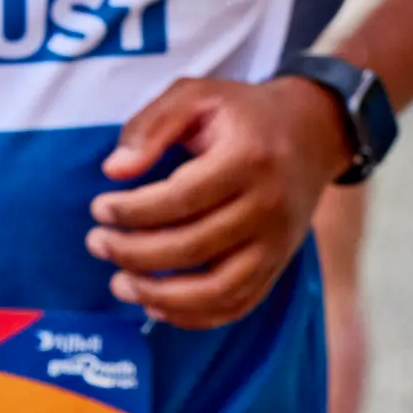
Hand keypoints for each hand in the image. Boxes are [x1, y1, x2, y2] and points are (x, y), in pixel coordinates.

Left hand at [86, 76, 346, 328]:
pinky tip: (156, 306)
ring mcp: (278, 242)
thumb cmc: (244, 113)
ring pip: (216, 289)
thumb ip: (151, 126)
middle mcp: (269, 206)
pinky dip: (194, 316)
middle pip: (191, 247)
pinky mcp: (279, 263)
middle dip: (131, 252)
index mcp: (248, 159)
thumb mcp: (197, 95)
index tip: (99, 208)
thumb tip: (114, 171)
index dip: (130, 211)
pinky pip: (238, 304)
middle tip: (96, 242)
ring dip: (159, 296)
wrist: (315, 132)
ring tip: (120, 284)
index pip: (180, 199)